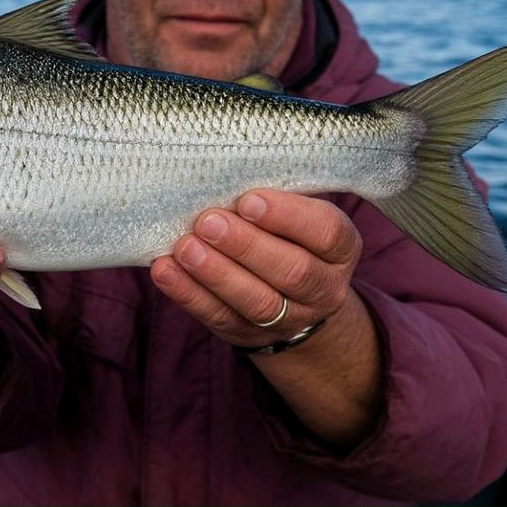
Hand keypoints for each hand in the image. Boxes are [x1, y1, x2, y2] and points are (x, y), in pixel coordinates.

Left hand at [150, 189, 362, 349]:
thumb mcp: (299, 214)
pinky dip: (188, 294)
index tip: (248, 200)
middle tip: (208, 221)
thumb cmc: (289, 236)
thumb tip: (222, 172)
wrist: (295, 301)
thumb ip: (275, 197)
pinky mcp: (249, 334)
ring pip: (257, 301)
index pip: (326, 233)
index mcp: (341, 249)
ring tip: (185, 247)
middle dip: (246, 245)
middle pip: (292, 271)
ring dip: (216, 273)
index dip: (288, 217)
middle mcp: (324, 287)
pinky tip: (165, 270)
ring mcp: (290, 318)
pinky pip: (219, 318)